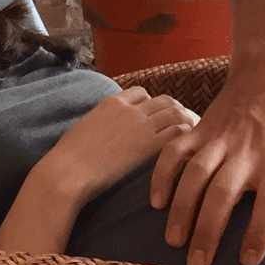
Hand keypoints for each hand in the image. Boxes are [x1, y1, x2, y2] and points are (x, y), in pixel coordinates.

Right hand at [45, 87, 198, 207]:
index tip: (161, 117)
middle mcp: (129, 108)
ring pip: (176, 113)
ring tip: (196, 136)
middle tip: (188, 126)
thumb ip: (100, 123)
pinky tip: (192, 148)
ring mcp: (140, 125)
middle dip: (177, 111)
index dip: (155, 104)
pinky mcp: (148, 144)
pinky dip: (189, 136)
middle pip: (165, 101)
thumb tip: (103, 131)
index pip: (143, 93)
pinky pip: (178, 132)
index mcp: (111, 102)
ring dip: (188, 122)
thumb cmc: (69, 158)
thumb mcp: (84, 128)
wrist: (67, 172)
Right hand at [149, 64, 264, 264]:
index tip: (247, 261)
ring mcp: (219, 140)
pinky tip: (157, 203)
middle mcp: (246, 153)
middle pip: (224, 195)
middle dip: (208, 231)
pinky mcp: (199, 129)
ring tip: (174, 242)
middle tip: (197, 264)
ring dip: (182, 210)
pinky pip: (173, 152)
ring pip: (194, 176)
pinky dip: (162, 175)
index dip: (259, 233)